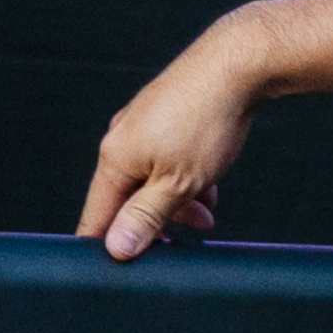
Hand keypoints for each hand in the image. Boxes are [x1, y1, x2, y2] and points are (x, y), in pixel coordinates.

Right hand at [81, 29, 261, 258]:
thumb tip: (115, 248)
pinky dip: (184, 176)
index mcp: (114, 157)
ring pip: (150, 179)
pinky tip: (209, 181)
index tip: (128, 267)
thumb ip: (145, 217)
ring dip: (177, 200)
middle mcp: (120, 138)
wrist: (236, 65)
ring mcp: (141, 123)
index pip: (96, 215)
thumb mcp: (177, 184)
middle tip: (195, 232)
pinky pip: (164, 158)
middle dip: (159, 221)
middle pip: (127, 198)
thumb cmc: (206, 123)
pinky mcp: (163, 114)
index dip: (108, 245)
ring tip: (208, 207)